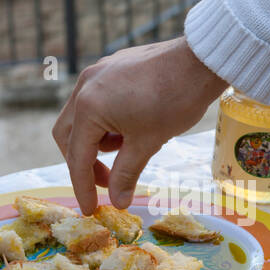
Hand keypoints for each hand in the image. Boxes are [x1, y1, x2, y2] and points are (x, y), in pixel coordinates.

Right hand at [52, 37, 226, 213]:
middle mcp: (85, 87)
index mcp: (89, 107)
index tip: (90, 209)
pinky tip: (130, 129)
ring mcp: (97, 73)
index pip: (77, 158)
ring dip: (96, 142)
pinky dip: (105, 122)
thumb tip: (118, 202)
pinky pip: (95, 101)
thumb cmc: (175, 100)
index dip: (83, 188)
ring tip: (127, 150)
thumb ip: (126, 173)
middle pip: (68, 136)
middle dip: (83, 163)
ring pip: (81, 117)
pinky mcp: (110, 67)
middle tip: (106, 182)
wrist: (201, 60)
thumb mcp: (148, 143)